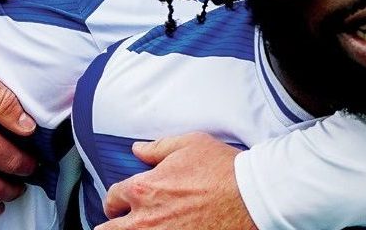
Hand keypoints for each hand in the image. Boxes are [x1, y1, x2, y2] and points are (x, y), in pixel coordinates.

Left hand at [97, 133, 253, 229]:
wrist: (252, 197)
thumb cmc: (223, 170)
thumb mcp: (188, 144)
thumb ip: (157, 148)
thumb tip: (138, 150)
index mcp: (144, 189)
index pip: (112, 198)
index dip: (115, 200)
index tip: (120, 203)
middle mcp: (147, 218)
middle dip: (112, 225)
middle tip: (119, 223)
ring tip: (137, 229)